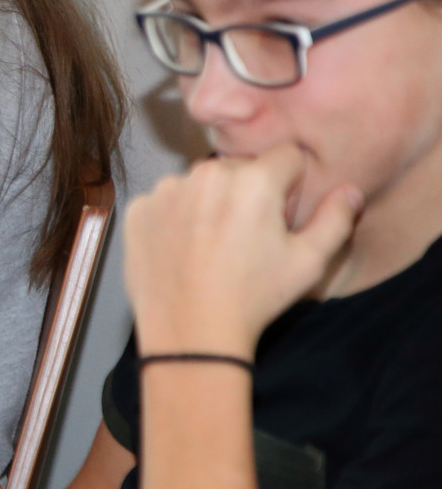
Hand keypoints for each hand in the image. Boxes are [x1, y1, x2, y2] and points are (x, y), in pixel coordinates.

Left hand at [125, 144, 361, 357]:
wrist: (190, 333)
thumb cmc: (255, 297)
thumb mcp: (308, 262)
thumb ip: (335, 218)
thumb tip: (349, 189)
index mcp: (253, 179)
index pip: (285, 156)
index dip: (290, 185)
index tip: (281, 215)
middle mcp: (206, 173)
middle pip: (240, 167)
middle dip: (249, 191)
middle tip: (247, 236)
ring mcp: (167, 189)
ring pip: (201, 183)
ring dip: (210, 202)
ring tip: (212, 245)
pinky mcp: (139, 207)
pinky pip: (167, 201)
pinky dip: (176, 218)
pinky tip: (183, 250)